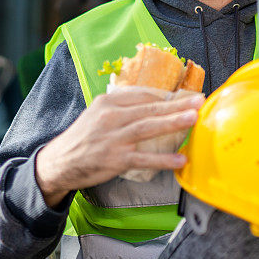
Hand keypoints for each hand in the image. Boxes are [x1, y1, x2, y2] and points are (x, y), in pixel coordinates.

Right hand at [36, 91, 204, 207]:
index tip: (185, 96)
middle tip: (199, 101)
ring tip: (193, 119)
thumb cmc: (83, 138)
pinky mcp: (115, 159)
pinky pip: (144, 159)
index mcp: (108, 103)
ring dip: (173, 122)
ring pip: (148, 128)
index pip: (142, 96)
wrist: (59, 162)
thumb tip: (151, 103)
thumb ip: (121, 108)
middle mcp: (110, 117)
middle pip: (150, 108)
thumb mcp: (97, 114)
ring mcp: (113, 138)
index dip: (166, 96)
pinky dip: (163, 160)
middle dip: (177, 104)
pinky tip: (180, 159)